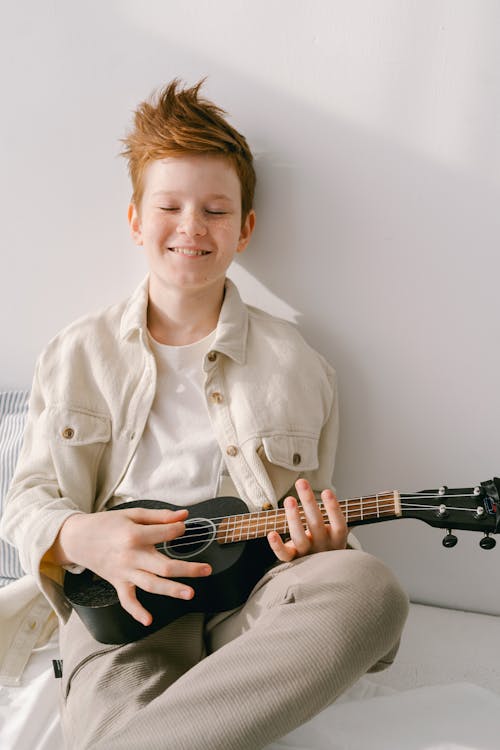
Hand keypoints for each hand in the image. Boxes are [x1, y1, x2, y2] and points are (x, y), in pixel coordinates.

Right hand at [55, 507, 210, 625]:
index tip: (183, 527)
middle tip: (207, 570)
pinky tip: (148, 620)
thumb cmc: (107, 524)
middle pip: (163, 566)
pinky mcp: (118, 583)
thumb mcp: (133, 514)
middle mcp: (131, 557)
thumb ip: (159, 516)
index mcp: (135, 536)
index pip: (165, 534)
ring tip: (190, 593)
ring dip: (171, 590)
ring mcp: (124, 572)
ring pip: (151, 584)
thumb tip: (183, 516)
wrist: (78, 538)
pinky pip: (127, 601)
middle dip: (187, 569)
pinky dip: (136, 612)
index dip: (178, 529)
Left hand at [267, 478, 347, 561]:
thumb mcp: (337, 536)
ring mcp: (308, 555)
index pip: (339, 524)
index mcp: (336, 540)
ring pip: (300, 538)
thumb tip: (332, 494)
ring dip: (293, 518)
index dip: (333, 508)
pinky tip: (271, 533)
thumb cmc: (328, 547)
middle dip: (308, 502)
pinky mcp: (293, 561)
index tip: (327, 491)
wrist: (323, 576)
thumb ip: (334, 519)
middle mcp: (323, 547)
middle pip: (316, 524)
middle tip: (301, 482)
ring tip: (289, 499)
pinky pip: (284, 555)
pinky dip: (277, 546)